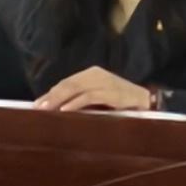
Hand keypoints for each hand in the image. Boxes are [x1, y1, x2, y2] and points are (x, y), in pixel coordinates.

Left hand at [37, 67, 159, 114]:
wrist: (151, 103)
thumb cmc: (121, 105)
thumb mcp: (98, 102)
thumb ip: (81, 102)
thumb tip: (55, 111)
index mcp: (91, 75)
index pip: (66, 83)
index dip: (50, 94)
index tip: (34, 107)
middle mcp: (97, 74)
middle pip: (68, 84)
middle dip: (51, 97)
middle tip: (36, 109)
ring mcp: (106, 81)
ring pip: (76, 88)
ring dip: (59, 100)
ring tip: (46, 110)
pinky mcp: (114, 92)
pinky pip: (90, 96)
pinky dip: (76, 103)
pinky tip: (65, 111)